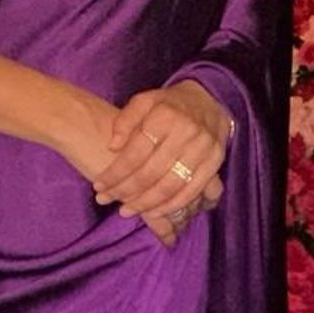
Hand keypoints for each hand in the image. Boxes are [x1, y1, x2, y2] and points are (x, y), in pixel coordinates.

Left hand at [91, 80, 233, 232]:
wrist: (207, 100)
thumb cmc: (168, 105)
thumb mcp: (144, 101)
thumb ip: (125, 120)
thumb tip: (112, 146)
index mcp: (165, 116)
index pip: (135, 152)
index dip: (115, 172)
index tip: (99, 185)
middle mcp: (186, 132)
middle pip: (150, 172)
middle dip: (125, 191)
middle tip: (105, 200)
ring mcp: (203, 149)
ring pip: (170, 186)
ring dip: (145, 203)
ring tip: (126, 210)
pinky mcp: (214, 163)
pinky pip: (191, 191)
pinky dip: (171, 205)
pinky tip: (153, 212)